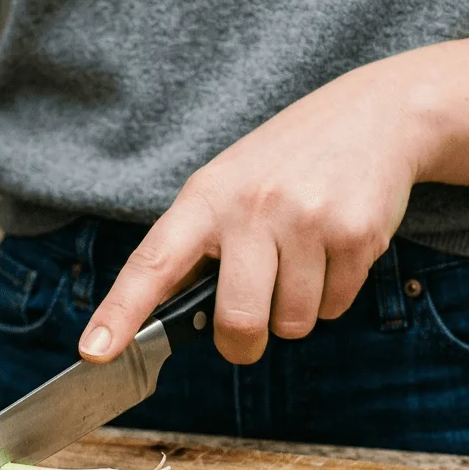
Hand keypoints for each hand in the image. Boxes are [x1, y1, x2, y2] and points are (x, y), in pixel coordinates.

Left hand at [79, 22, 468, 365]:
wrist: (374, 116)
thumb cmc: (284, 164)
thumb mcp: (226, 186)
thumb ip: (196, 246)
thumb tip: (164, 318)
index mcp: (205, 198)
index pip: (153, 263)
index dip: (120, 313)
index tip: (94, 352)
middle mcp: (251, 207)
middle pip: (237, 322)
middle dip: (242, 344)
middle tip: (246, 333)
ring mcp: (306, 219)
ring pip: (293, 324)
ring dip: (295, 313)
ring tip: (300, 261)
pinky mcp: (356, 234)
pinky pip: (334, 308)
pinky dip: (332, 296)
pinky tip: (332, 252)